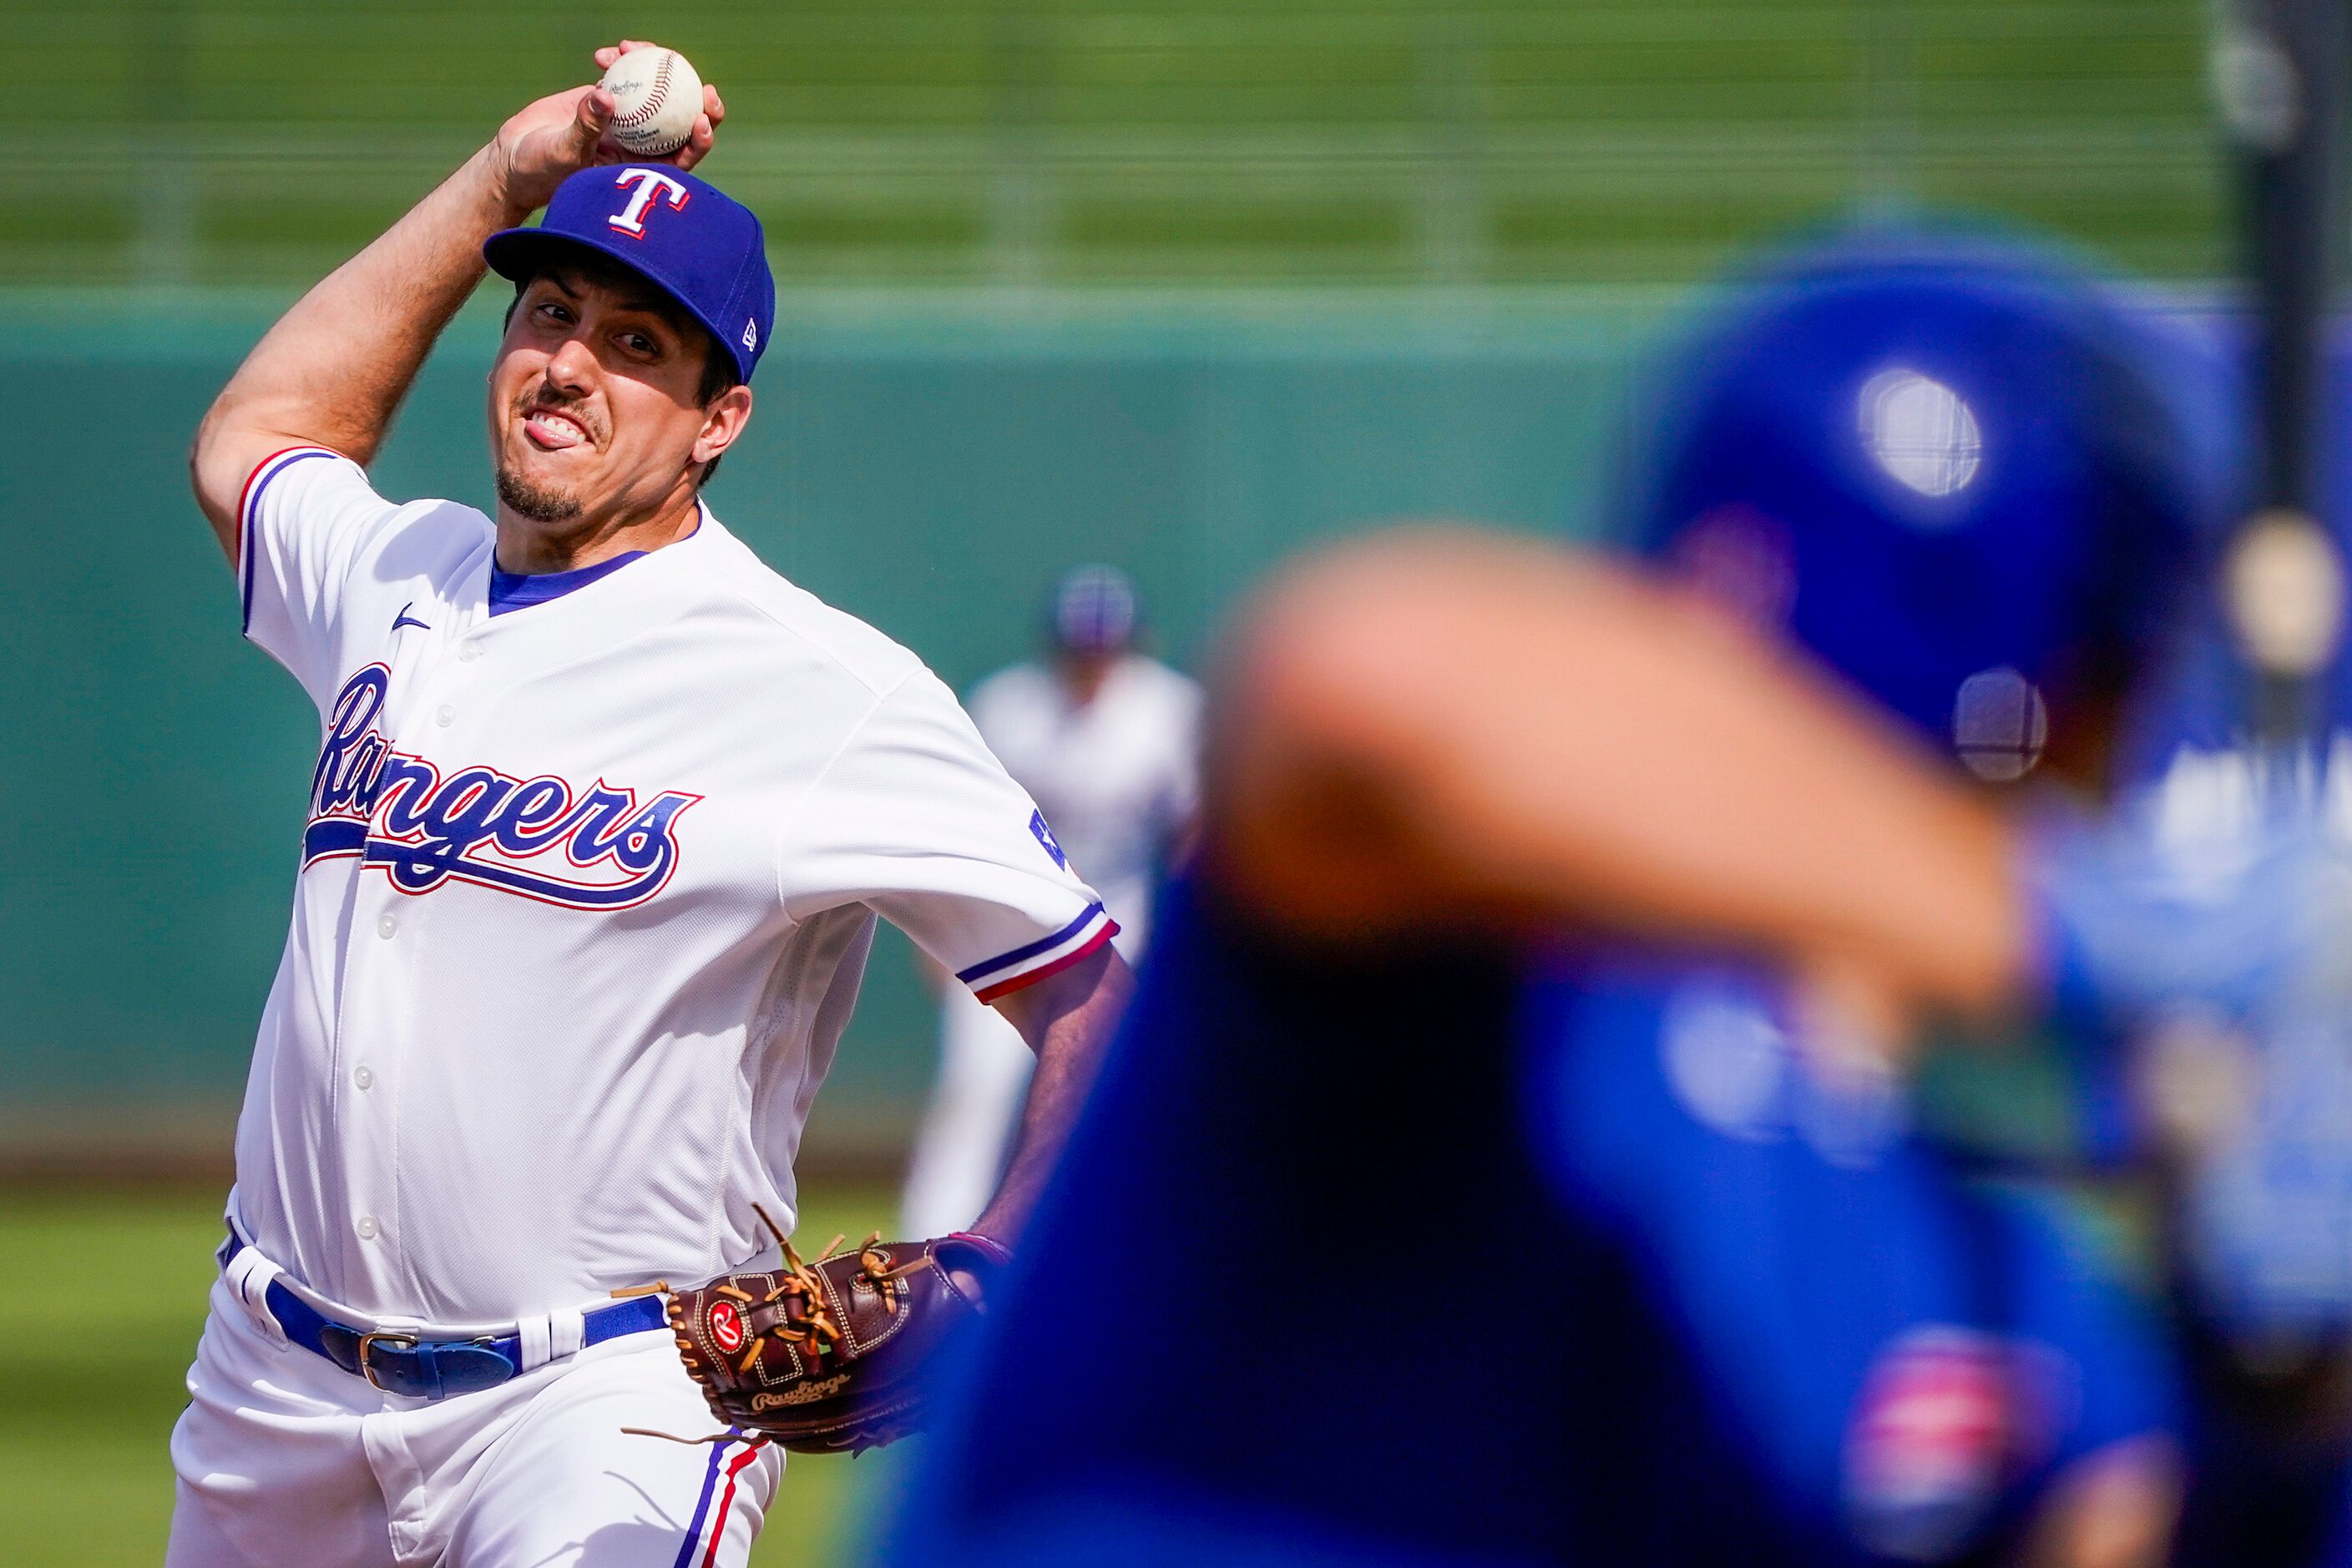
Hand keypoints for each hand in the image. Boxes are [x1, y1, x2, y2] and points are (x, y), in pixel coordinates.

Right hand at [488, 42, 726, 215]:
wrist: (518, 154)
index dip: (700, 139)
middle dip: (696, 101)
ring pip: (655, 91)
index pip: (682, 155)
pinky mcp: (608, 97)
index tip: (701, 119)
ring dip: (653, 67)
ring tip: (634, 49)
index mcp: (641, 166)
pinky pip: (625, 75)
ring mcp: (627, 118)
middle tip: (700, 83)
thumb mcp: (565, 151)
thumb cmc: (543, 168)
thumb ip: (587, 127)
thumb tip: (607, 98)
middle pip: (680, 120)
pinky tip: (606, 53)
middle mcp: (641, 142)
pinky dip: (619, 61)